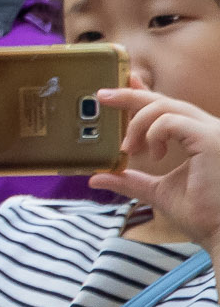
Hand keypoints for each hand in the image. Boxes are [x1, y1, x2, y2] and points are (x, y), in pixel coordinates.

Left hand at [94, 89, 219, 245]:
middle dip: (131, 95)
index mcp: (201, 139)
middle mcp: (210, 130)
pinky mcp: (210, 139)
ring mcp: (212, 132)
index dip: (143, 94)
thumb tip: (97, 178)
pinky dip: (153, 133)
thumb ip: (131, 181)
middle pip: (166, 101)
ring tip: (128, 148)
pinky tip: (150, 152)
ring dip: (138, 124)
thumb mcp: (158, 192)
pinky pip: (171, 121)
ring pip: (166, 107)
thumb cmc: (201, 216)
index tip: (116, 90)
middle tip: (103, 96)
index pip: (170, 108)